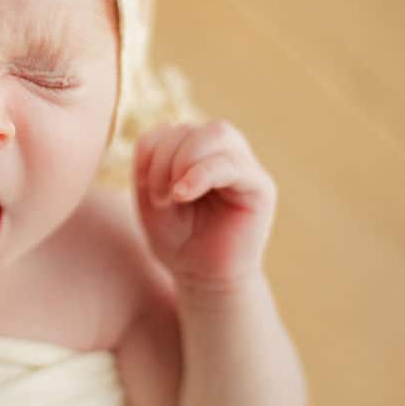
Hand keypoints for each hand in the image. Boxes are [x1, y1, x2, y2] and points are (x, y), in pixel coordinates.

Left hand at [133, 120, 276, 291]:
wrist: (202, 278)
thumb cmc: (177, 238)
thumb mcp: (150, 196)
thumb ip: (151, 161)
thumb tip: (165, 127)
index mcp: (194, 153)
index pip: (169, 130)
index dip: (150, 153)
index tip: (143, 188)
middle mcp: (221, 154)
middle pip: (191, 127)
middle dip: (165, 157)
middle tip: (158, 196)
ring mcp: (244, 167)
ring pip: (217, 133)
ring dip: (183, 161)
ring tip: (174, 196)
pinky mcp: (261, 187)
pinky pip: (234, 164)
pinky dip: (203, 173)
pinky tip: (184, 194)